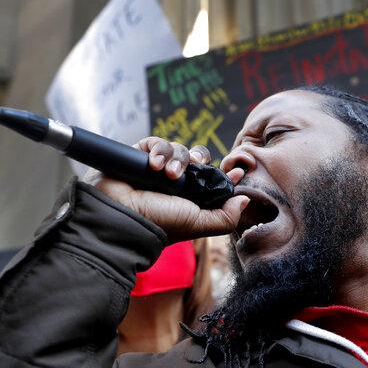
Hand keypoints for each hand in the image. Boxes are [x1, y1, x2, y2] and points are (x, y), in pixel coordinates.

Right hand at [86, 137, 248, 241]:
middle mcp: (175, 183)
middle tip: (197, 166)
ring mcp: (157, 169)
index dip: (225, 172)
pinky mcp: (139, 157)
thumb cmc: (160, 223)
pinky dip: (158, 150)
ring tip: (168, 175)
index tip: (237, 169)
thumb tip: (244, 199)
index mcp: (191, 197)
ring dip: (177, 158)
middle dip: (200, 159)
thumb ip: (225, 216)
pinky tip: (154, 165)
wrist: (123, 217)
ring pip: (178, 149)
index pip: (213, 178)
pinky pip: (155, 142)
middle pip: (197, 158)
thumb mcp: (199, 224)